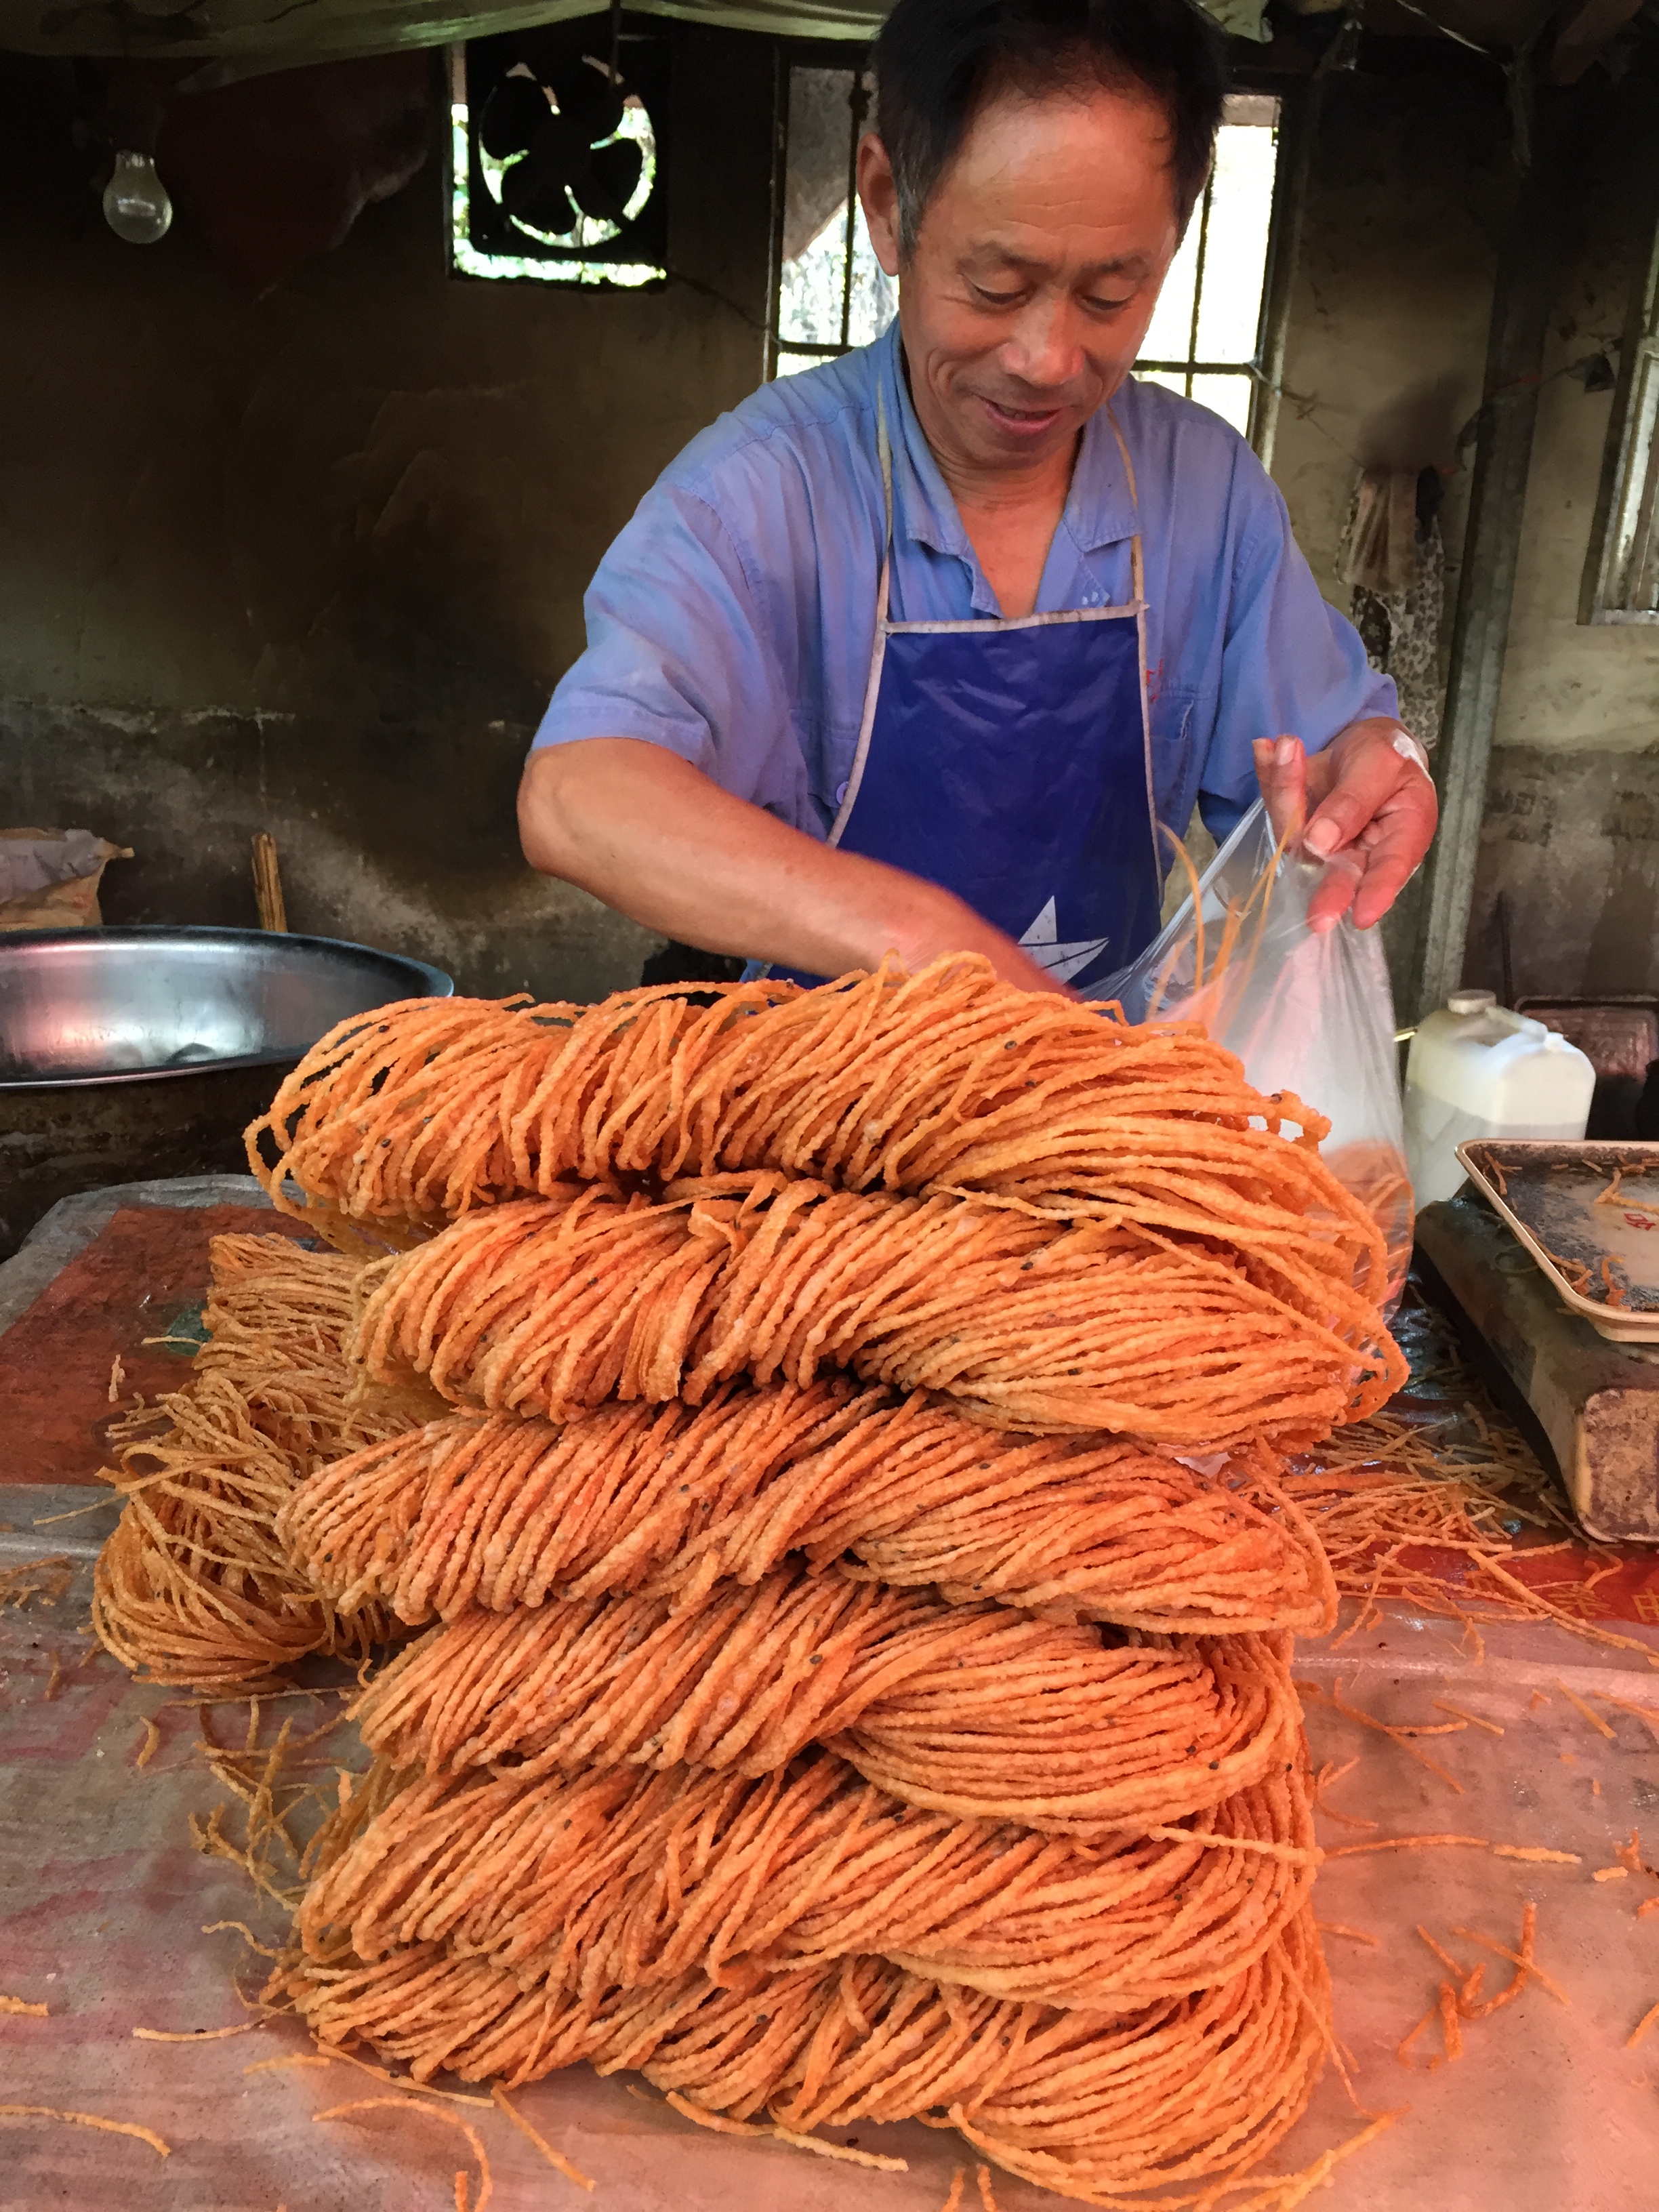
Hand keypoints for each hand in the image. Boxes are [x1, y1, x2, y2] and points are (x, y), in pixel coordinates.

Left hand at [1252, 722, 1436, 933]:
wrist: (1362, 744)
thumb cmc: (1388, 757)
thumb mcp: (1383, 763)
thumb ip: (1354, 801)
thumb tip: (1321, 842)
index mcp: (1403, 835)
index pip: (1392, 869)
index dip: (1378, 893)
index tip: (1362, 917)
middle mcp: (1361, 852)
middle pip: (1340, 875)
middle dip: (1326, 891)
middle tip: (1316, 918)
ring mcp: (1324, 847)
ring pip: (1297, 836)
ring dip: (1286, 791)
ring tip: (1285, 748)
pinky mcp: (1295, 831)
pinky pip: (1277, 808)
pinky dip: (1270, 777)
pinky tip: (1266, 750)